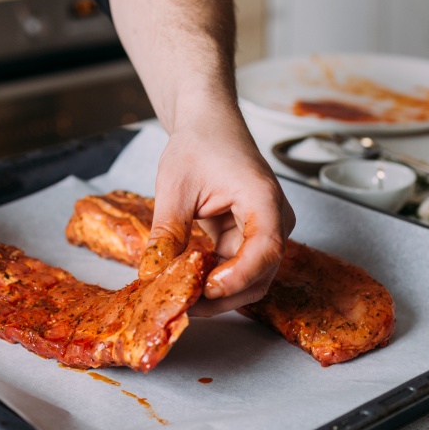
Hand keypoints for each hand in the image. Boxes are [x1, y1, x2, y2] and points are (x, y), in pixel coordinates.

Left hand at [139, 113, 294, 315]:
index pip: (265, 249)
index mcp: (264, 199)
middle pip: (261, 275)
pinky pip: (237, 271)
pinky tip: (187, 282)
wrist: (210, 124)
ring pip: (250, 280)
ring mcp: (265, 232)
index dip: (239, 276)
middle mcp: (275, 221)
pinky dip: (213, 280)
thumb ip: (168, 231)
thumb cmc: (200, 143)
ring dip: (218, 294)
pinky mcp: (249, 239)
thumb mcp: (175, 187)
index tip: (208, 289)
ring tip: (182, 297)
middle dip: (224, 296)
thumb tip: (153, 273)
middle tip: (184, 305)